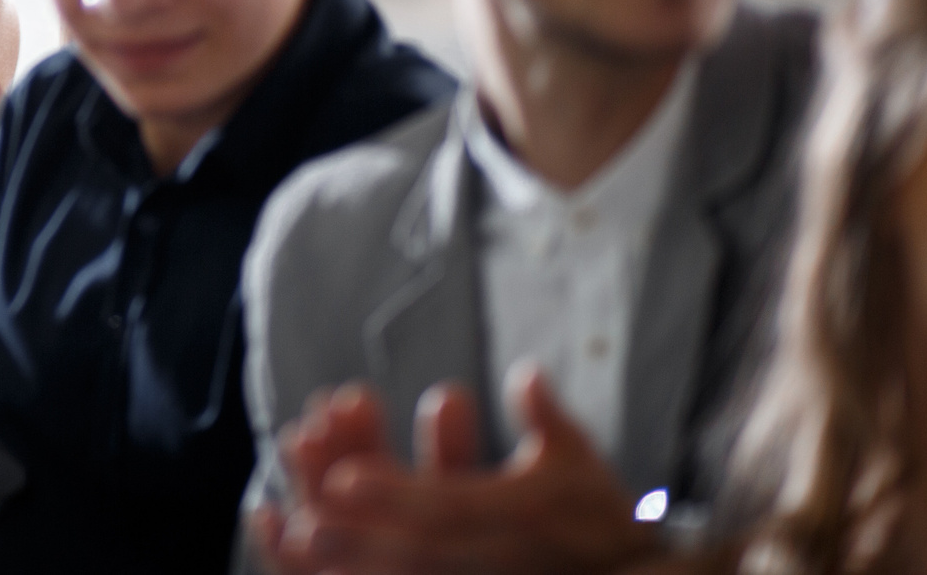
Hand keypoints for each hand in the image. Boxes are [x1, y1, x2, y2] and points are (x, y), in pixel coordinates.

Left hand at [261, 367, 655, 574]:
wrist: (630, 574)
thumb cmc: (595, 515)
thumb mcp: (576, 460)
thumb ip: (547, 417)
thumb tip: (525, 371)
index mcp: (517, 514)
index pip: (447, 507)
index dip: (392, 494)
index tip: (341, 480)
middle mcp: (494, 558)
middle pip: (417, 554)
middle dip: (356, 540)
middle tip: (301, 526)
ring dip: (354, 565)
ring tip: (296, 543)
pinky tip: (313, 565)